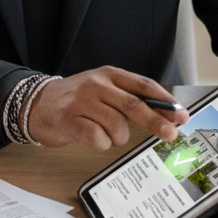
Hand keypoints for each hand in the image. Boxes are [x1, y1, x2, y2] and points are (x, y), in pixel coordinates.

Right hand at [26, 66, 189, 150]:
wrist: (36, 103)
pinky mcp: (69, 119)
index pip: (143, 85)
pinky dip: (101, 143)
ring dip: (117, 137)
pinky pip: (98, 138)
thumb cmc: (75, 100)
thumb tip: (165, 116)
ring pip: (117, 126)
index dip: (165, 101)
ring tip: (104, 132)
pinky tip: (92, 137)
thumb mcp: (102, 90)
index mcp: (108, 74)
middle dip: (156, 122)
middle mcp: (96, 84)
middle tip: (171, 134)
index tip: (181, 115)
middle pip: (134, 105)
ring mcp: (82, 101)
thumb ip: (128, 98)